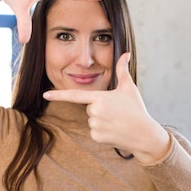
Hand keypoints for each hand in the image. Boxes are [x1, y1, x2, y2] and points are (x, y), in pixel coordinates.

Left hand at [43, 53, 170, 164]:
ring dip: (101, 120)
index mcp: (100, 98)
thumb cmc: (136, 109)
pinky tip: (115, 131)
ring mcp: (95, 125)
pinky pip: (94, 132)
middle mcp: (95, 111)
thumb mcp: (129, 88)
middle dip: (100, 109)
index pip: (75, 95)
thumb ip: (122, 70)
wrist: (144, 134)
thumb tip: (126, 54)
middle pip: (89, 108)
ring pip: (91, 120)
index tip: (45, 95)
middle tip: (116, 112)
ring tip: (117, 122)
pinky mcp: (96, 137)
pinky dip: (103, 132)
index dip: (59, 95)